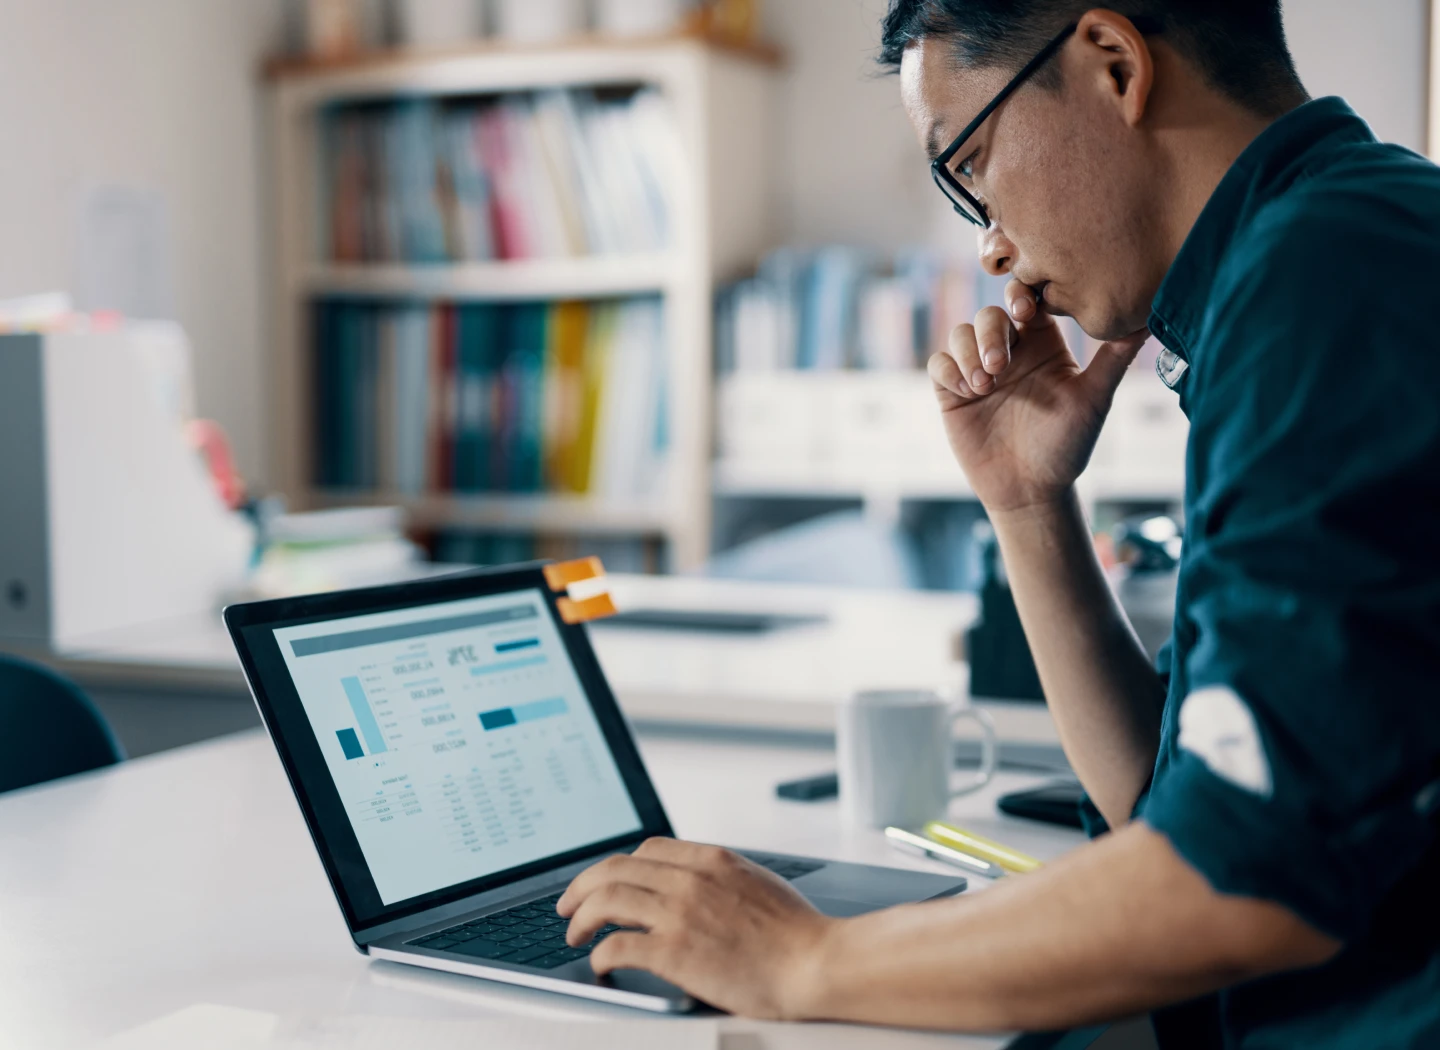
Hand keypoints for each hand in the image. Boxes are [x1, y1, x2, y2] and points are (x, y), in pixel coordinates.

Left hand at [556, 838, 836, 1018]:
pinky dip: (599, 953)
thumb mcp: (757, 883)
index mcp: (711, 859)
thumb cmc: (798, 934)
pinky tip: (600, 963)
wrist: (817, 963)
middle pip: (615, 869)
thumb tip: (695, 884)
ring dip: (581, 916)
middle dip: (581, 887)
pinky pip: (617, 945)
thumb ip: (721, 879)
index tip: (606, 884)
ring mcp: (680, 914)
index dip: (618, 867)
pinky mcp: (675, 952)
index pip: (647, 850)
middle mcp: (690, 879)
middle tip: (568, 906)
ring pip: (607, 899)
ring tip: (575, 934)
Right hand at [927, 279, 1149, 515]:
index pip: (1027, 300)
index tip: (1025, 309)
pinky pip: (939, 364)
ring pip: (961, 333)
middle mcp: (1010, 351)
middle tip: (1001, 364)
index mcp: (1043, 343)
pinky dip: (949, 370)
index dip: (1021, 293)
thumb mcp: (1094, 400)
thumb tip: (1150, 319)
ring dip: (969, 352)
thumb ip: (1114, 359)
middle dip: (991, 332)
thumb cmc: (1067, 446)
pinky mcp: (952, 393)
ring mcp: (978, 370)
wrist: (1030, 490)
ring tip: (985, 384)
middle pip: (990, 314)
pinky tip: (967, 391)